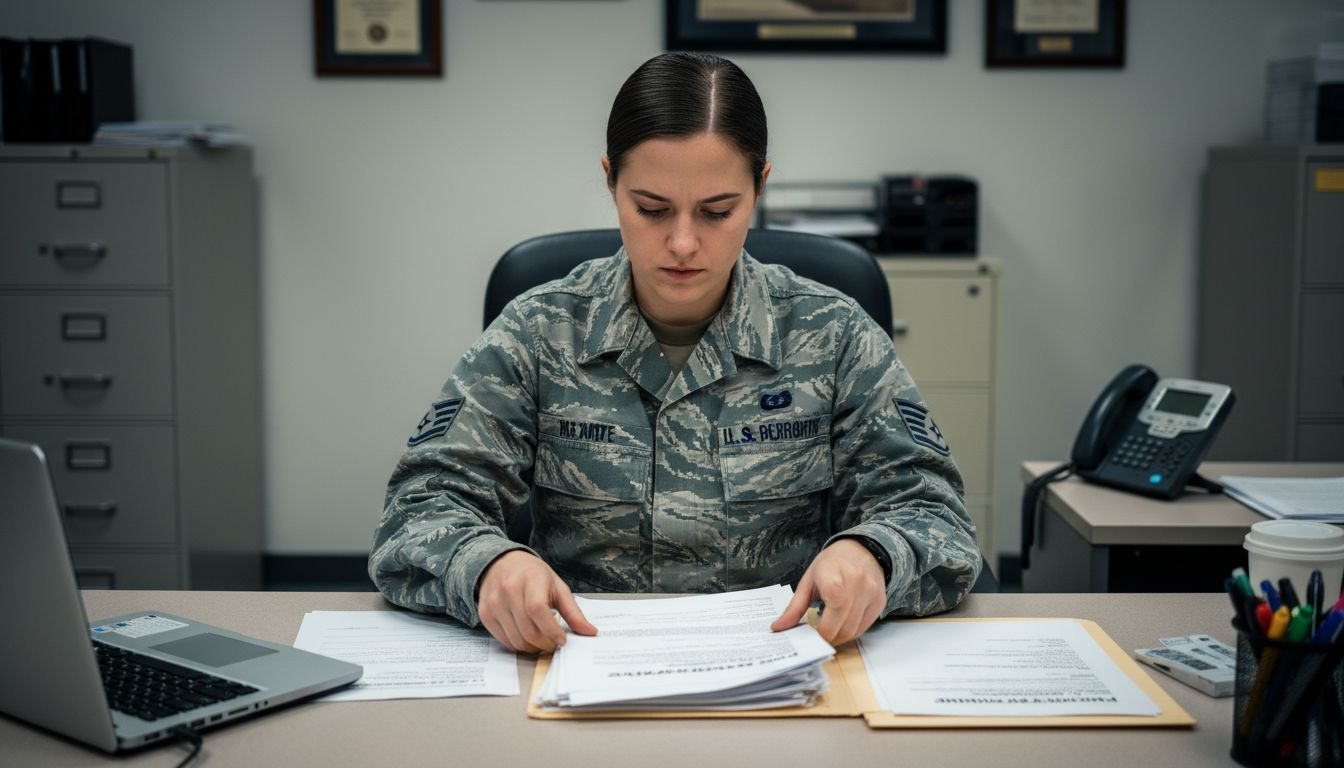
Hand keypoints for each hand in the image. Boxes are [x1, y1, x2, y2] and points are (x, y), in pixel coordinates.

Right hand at [477, 550, 596, 652]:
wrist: (500, 563)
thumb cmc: (532, 575)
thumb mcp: (557, 586)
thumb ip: (573, 612)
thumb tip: (590, 632)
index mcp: (530, 578)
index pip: (537, 609)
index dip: (551, 630)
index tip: (561, 640)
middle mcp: (508, 590)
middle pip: (527, 629)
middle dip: (544, 644)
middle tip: (553, 644)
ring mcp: (494, 602)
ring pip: (516, 639)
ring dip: (532, 647)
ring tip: (542, 641)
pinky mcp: (485, 614)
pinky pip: (504, 640)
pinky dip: (518, 644)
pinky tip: (526, 637)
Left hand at [770, 538, 885, 645]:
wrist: (862, 550)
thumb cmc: (831, 564)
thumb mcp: (808, 580)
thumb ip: (794, 606)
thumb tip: (777, 628)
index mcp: (834, 571)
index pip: (834, 599)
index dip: (822, 624)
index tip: (810, 632)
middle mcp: (857, 581)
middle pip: (842, 623)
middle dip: (826, 637)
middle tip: (815, 637)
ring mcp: (871, 592)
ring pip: (853, 630)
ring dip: (837, 638)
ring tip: (827, 631)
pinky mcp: (880, 602)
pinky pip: (863, 628)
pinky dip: (849, 633)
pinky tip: (840, 626)